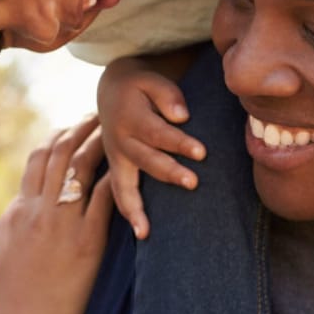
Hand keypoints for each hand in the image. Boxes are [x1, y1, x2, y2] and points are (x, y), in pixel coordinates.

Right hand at [0, 116, 114, 313]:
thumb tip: (18, 204)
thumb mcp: (3, 251)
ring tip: (118, 128)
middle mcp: (37, 210)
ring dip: (99, 142)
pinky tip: (132, 164)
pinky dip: (117, 176)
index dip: (57, 137)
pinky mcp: (86, 242)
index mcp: (18, 211)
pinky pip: (104, 197)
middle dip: (80, 128)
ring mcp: (61, 224)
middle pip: (59, 152)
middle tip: (100, 115)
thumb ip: (12, 222)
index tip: (73, 127)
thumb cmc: (16, 299)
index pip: (37, 159)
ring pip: (80, 166)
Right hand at [97, 57, 204, 239]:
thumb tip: (182, 116)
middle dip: (169, 172)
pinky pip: (118, 194)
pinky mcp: (117, 169)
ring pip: (125, 184)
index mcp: (130, 117)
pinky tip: (142, 233)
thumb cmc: (140, 87)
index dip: (178, 143)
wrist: (112, 91)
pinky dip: (128, 213)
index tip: (201, 153)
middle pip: (145, 159)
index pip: (157, 132)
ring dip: (137, 207)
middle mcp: (120, 140)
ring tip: (146, 230)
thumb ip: (167, 95)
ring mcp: (116, 158)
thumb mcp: (151, 80)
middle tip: (193, 183)